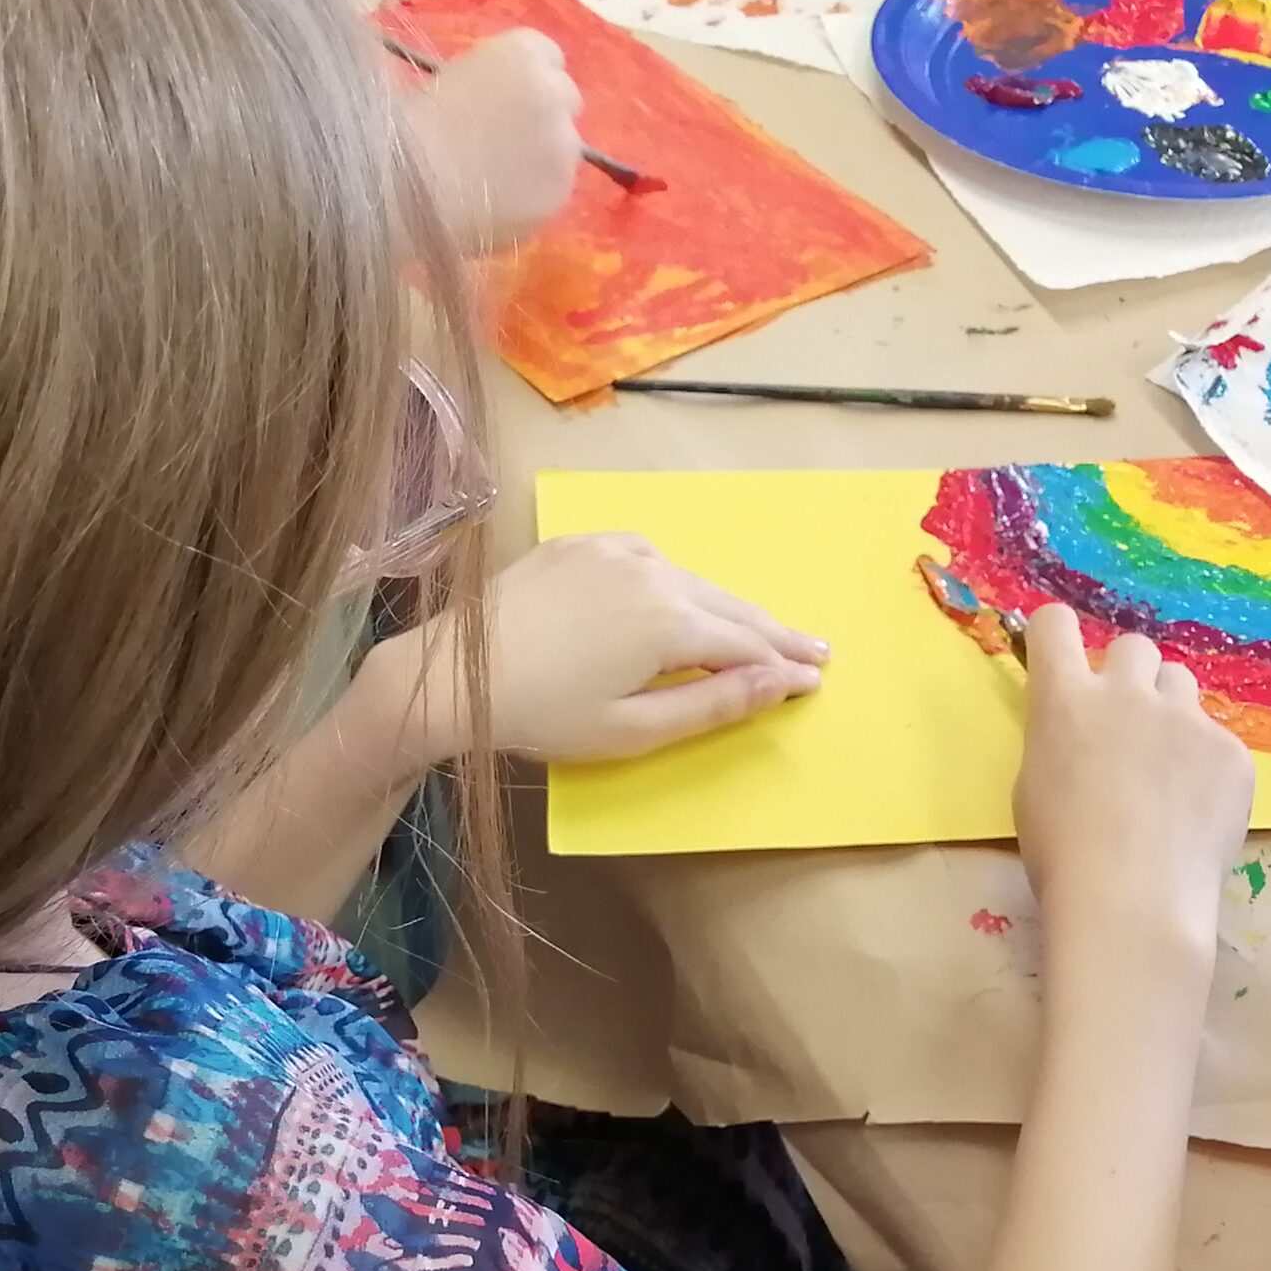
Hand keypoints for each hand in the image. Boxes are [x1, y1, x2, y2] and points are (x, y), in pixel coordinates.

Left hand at [372, 534, 823, 765]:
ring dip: (724, 605)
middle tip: (814, 648)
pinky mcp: (581, 542)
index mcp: (670, 619)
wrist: (452, 675)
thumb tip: (782, 682)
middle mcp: (652, 568)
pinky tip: (681, 599)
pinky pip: (647, 559)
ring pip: (690, 578)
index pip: (748, 641)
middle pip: (728, 603)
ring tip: (757, 629)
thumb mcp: (634, 729)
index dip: (784, 662)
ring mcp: (614, 548)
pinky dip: (674, 582)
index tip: (817, 676)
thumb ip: (714, 703)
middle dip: (771, 630)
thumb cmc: (543, 716)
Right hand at [405, 31, 583, 252]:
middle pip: (564, 98)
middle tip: (506, 142)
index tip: (505, 101)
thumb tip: (496, 100)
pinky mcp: (560, 190)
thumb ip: (487, 81)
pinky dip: (534, 195)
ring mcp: (563, 143)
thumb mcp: (448, 78)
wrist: (407, 184)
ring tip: (499, 181)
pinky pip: (555, 189)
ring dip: (541, 157)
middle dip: (542, 115)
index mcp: (523, 52)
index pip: (546, 56)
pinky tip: (501, 205)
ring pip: (564, 148)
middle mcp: (553, 90)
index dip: (525, 81)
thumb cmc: (410, 127)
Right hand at [1013, 609, 1254, 961]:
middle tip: (1123, 726)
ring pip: (1180, 683)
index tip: (1059, 656)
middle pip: (1133, 647)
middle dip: (1126, 676)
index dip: (1055, 635)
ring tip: (1164, 770)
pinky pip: (1216, 740)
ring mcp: (1187, 719)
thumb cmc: (1062, 855)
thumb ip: (1059, 739)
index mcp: (1065, 699)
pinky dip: (1204, 766)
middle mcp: (1127, 693)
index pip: (1055, 624)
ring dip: (1168, 711)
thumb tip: (1080, 730)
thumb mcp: (1034, 787)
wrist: (1133, 900)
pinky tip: (1193, 813)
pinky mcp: (1232, 751)